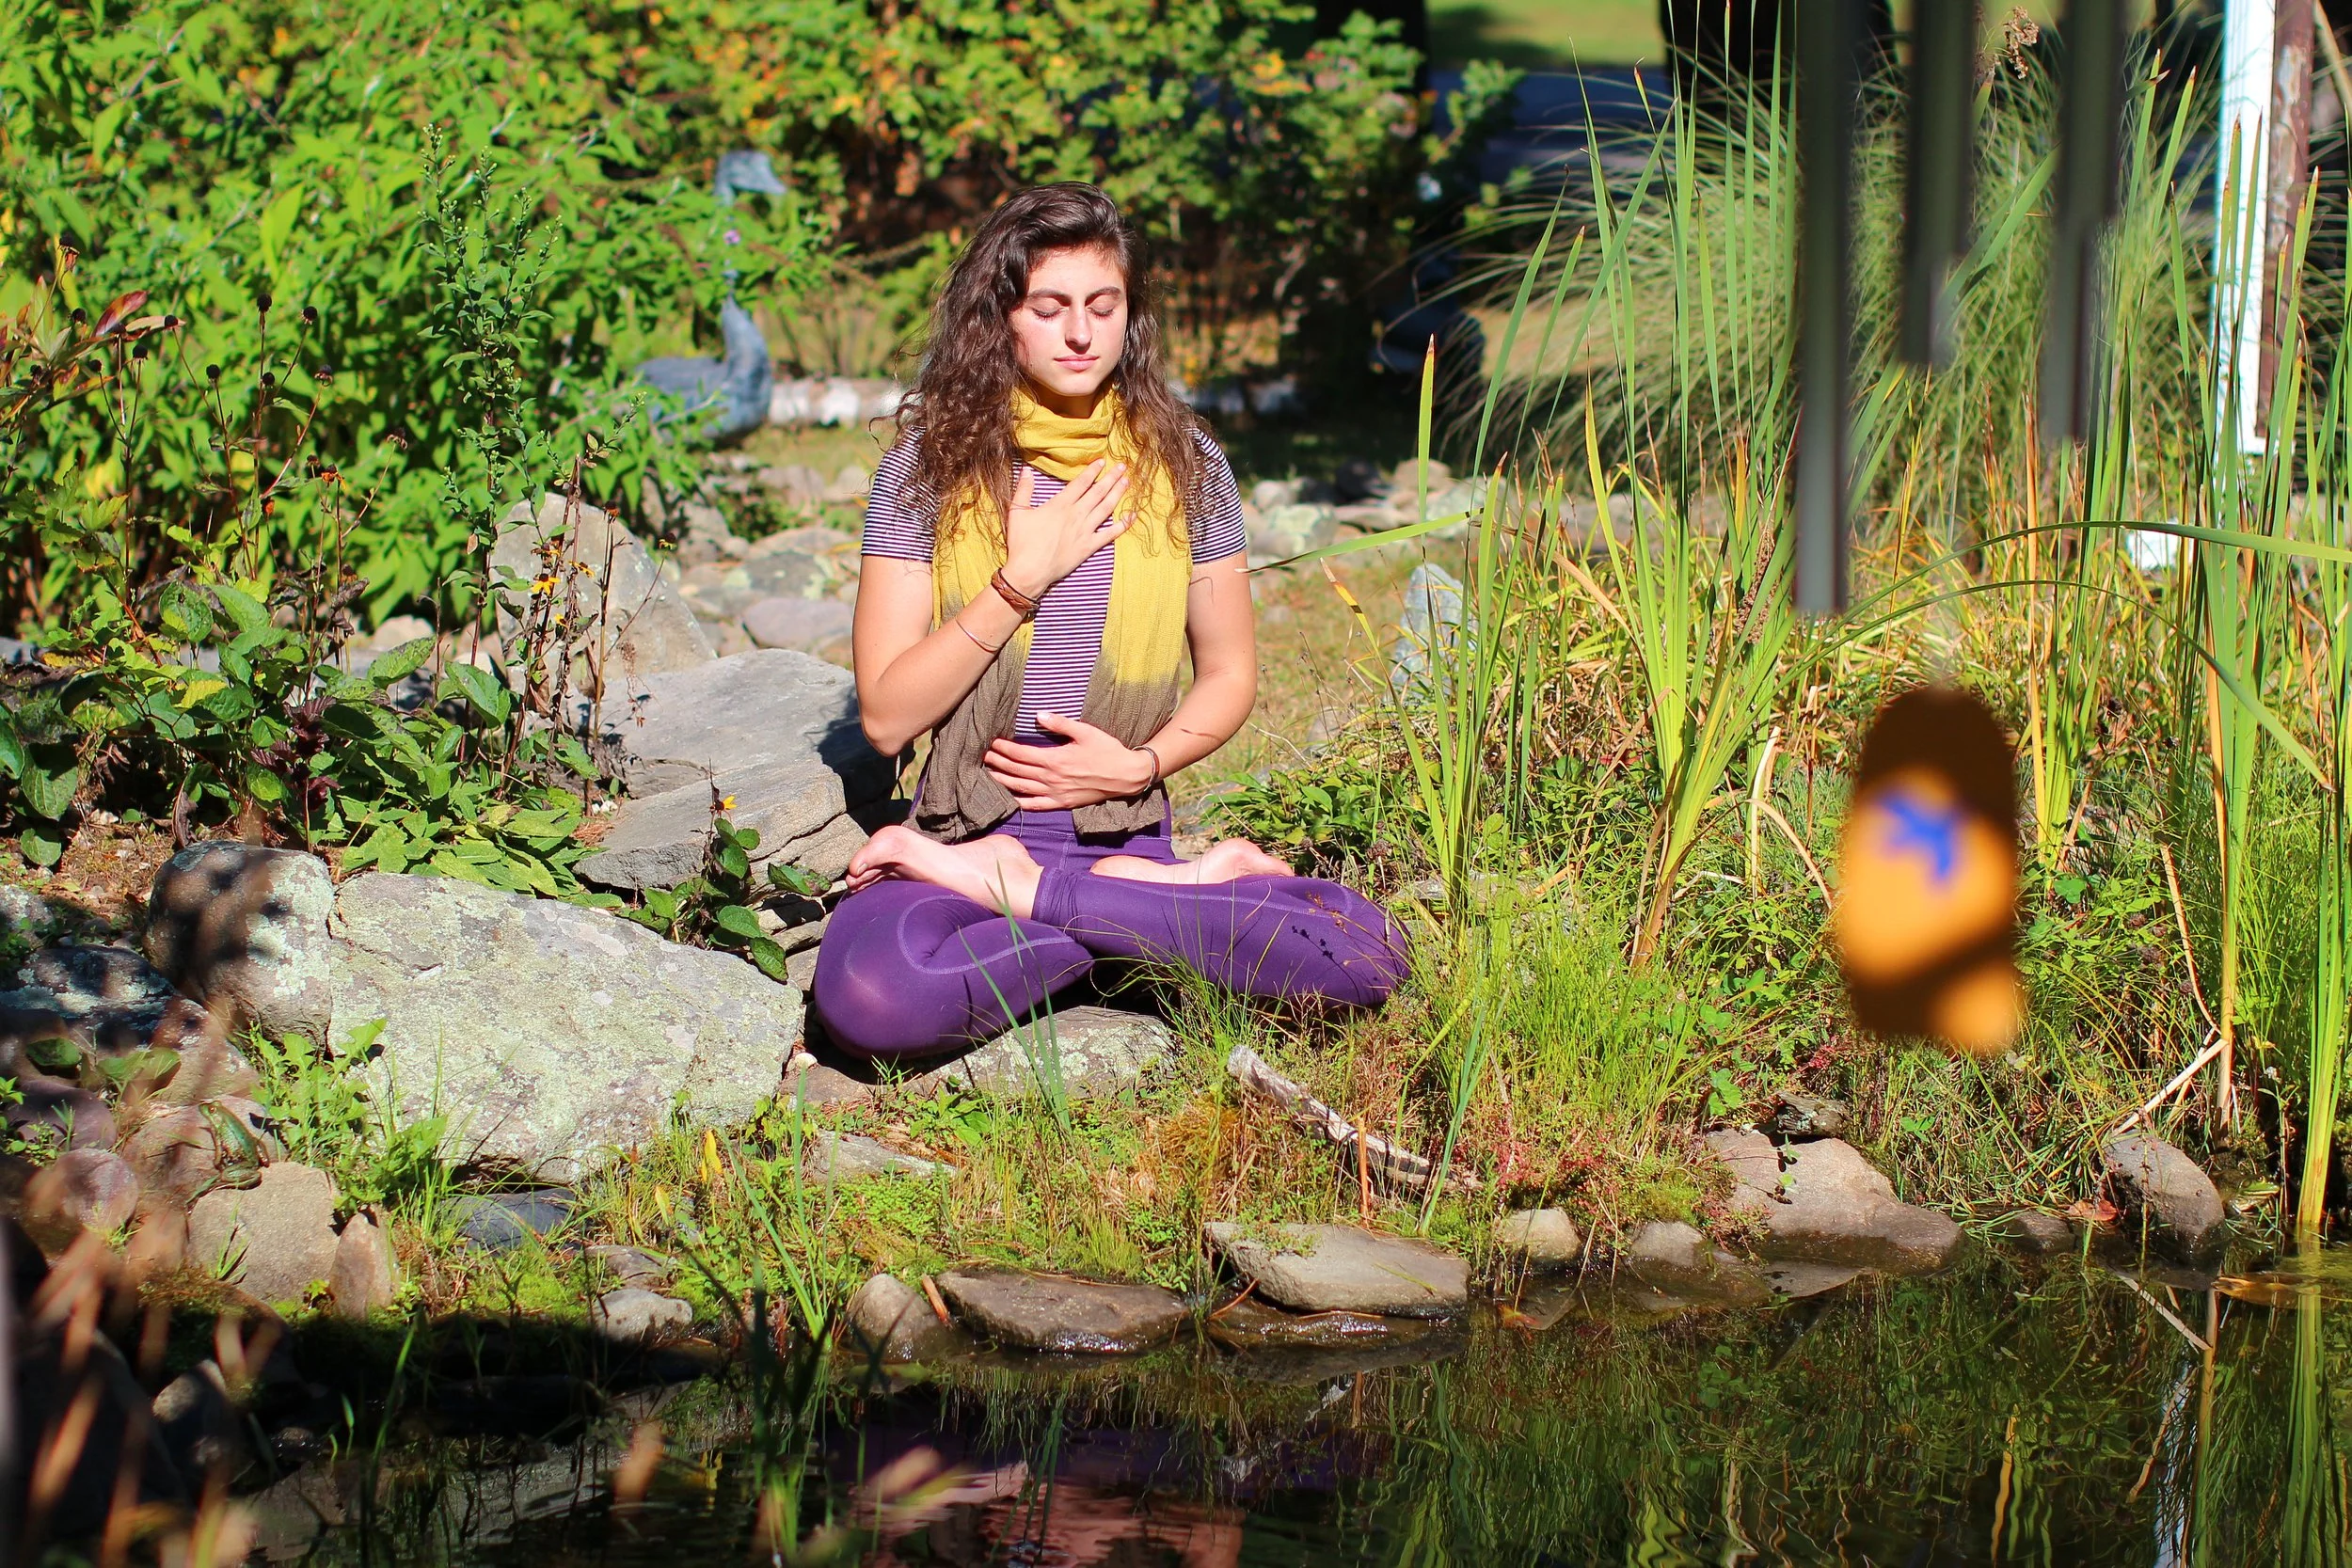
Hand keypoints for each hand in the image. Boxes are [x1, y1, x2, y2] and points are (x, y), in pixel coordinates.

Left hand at [984, 712, 1155, 809]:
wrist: (1126, 776)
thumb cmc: (1107, 751)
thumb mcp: (1086, 731)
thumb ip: (1061, 723)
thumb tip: (1038, 715)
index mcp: (1055, 760)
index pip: (1022, 754)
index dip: (1005, 749)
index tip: (993, 743)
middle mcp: (1052, 779)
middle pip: (1017, 771)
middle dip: (999, 763)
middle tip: (984, 757)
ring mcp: (1056, 793)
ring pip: (1022, 789)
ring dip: (1003, 781)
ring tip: (989, 775)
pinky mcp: (1062, 803)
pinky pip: (1036, 805)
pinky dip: (1020, 803)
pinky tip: (1009, 799)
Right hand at [1001, 462, 1131, 599]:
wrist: (1029, 571)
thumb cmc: (1021, 543)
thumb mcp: (1017, 512)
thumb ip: (1024, 489)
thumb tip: (1026, 470)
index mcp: (1060, 505)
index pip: (1081, 483)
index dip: (1093, 470)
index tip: (1102, 461)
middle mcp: (1076, 515)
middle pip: (1098, 492)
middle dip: (1111, 477)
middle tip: (1123, 466)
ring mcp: (1085, 531)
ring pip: (1107, 508)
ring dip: (1118, 493)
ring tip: (1127, 482)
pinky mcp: (1088, 547)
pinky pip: (1110, 534)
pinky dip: (1123, 525)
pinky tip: (1132, 516)